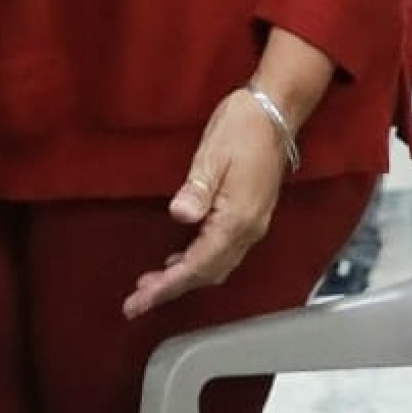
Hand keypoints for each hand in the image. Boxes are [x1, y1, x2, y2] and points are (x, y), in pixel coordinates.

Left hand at [123, 89, 289, 319]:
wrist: (276, 110)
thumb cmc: (242, 128)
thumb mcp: (212, 155)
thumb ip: (197, 189)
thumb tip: (180, 215)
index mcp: (237, 219)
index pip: (197, 264)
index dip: (167, 286)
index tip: (139, 301)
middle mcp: (248, 230)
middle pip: (207, 273)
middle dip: (171, 290)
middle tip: (135, 302)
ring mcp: (252, 225)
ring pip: (216, 266)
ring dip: (184, 279)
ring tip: (151, 287)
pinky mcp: (249, 216)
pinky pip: (222, 252)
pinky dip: (198, 263)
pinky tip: (178, 261)